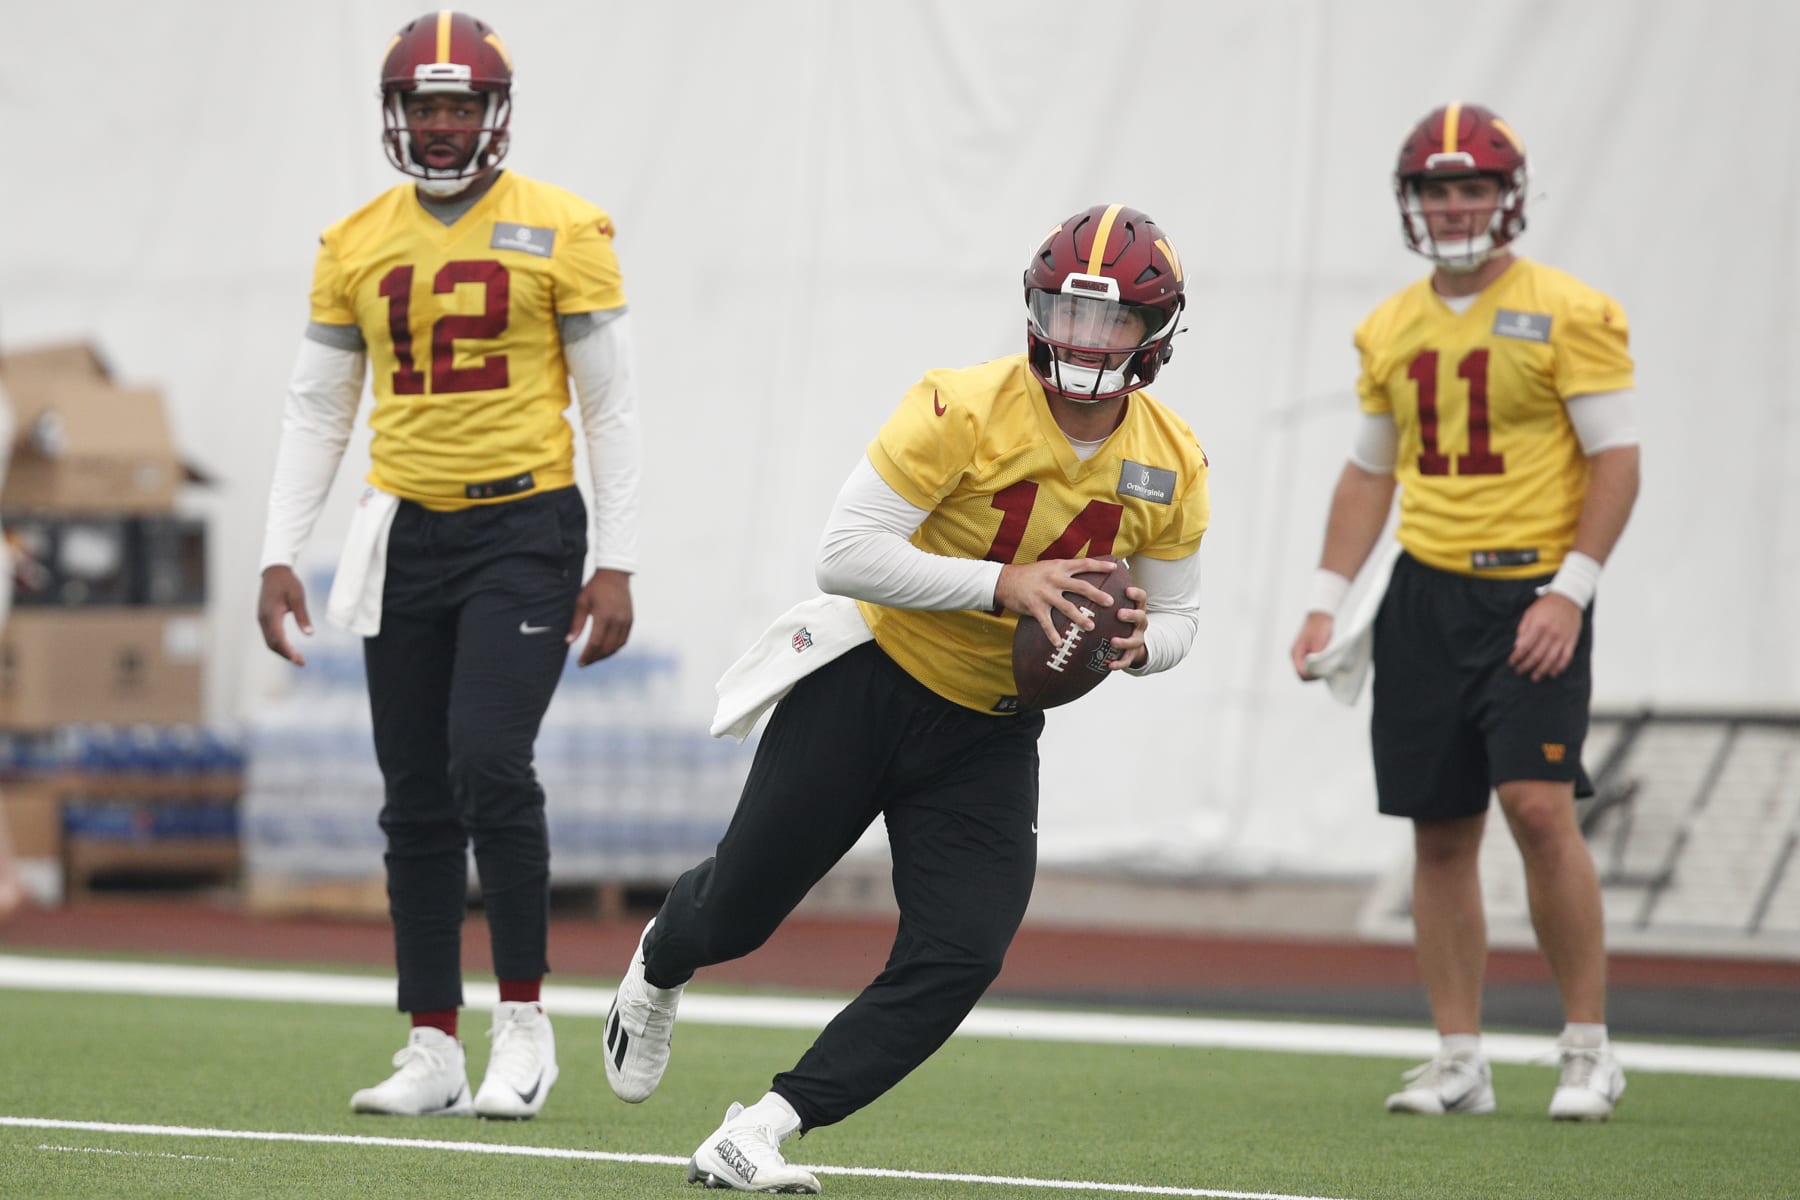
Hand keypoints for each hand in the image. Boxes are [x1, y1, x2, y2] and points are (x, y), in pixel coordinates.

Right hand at [257, 565, 311, 665]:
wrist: (274, 571)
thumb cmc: (288, 583)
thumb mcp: (298, 597)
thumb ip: (303, 616)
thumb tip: (309, 634)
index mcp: (271, 613)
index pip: (278, 637)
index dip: (287, 651)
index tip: (297, 660)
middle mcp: (264, 618)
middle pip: (272, 643)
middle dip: (286, 655)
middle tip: (301, 662)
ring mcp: (262, 619)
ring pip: (269, 641)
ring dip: (282, 651)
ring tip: (297, 658)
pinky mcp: (264, 618)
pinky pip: (269, 636)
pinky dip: (279, 644)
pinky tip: (289, 648)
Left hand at [568, 568, 632, 665]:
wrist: (614, 575)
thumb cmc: (595, 587)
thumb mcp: (581, 602)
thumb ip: (576, 623)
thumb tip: (569, 641)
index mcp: (603, 615)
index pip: (595, 643)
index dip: (587, 655)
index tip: (580, 662)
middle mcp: (617, 620)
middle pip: (607, 648)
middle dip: (595, 658)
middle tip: (585, 663)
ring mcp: (626, 621)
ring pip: (616, 646)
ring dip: (605, 655)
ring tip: (594, 658)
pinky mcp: (630, 620)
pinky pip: (623, 640)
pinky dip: (614, 648)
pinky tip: (605, 649)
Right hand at [993, 556, 1116, 648]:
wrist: (1004, 580)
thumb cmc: (1029, 574)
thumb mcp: (1048, 566)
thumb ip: (1065, 570)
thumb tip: (1085, 573)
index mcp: (1059, 567)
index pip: (1083, 564)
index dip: (1100, 566)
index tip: (1116, 569)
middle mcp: (1054, 579)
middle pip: (1081, 587)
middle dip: (1097, 595)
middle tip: (1110, 603)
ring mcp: (1045, 593)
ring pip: (1067, 607)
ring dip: (1080, 618)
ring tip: (1091, 627)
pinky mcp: (1034, 606)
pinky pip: (1046, 623)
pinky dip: (1053, 634)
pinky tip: (1060, 643)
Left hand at [1106, 585, 1149, 670]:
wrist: (1132, 643)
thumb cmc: (1119, 618)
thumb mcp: (1118, 605)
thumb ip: (1107, 594)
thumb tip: (1088, 573)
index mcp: (1136, 609)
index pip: (1141, 598)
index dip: (1136, 594)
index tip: (1127, 590)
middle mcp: (1140, 623)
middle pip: (1140, 617)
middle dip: (1131, 615)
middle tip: (1119, 614)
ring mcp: (1137, 639)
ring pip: (1135, 640)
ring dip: (1124, 641)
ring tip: (1113, 641)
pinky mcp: (1132, 654)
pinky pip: (1127, 660)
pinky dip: (1119, 663)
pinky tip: (1109, 665)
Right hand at [1290, 612, 1333, 679]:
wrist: (1320, 615)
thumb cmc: (1319, 627)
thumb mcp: (1319, 644)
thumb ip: (1316, 659)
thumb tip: (1316, 672)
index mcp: (1296, 653)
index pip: (1301, 674)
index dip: (1313, 676)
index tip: (1324, 673)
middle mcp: (1296, 655)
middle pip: (1303, 674)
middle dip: (1314, 676)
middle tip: (1327, 671)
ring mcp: (1300, 654)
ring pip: (1306, 671)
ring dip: (1316, 672)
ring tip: (1327, 666)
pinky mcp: (1306, 653)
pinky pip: (1309, 665)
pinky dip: (1316, 667)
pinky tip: (1325, 662)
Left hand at [1510, 592, 1581, 681]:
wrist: (1568, 597)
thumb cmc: (1546, 605)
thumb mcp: (1530, 613)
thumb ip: (1523, 629)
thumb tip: (1517, 646)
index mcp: (1538, 626)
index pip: (1525, 647)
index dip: (1517, 657)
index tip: (1511, 663)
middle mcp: (1550, 634)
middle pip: (1537, 655)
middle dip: (1526, 666)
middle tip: (1519, 671)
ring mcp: (1562, 638)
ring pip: (1551, 659)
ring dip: (1541, 670)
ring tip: (1534, 677)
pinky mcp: (1572, 640)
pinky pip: (1566, 657)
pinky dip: (1559, 667)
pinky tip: (1552, 673)